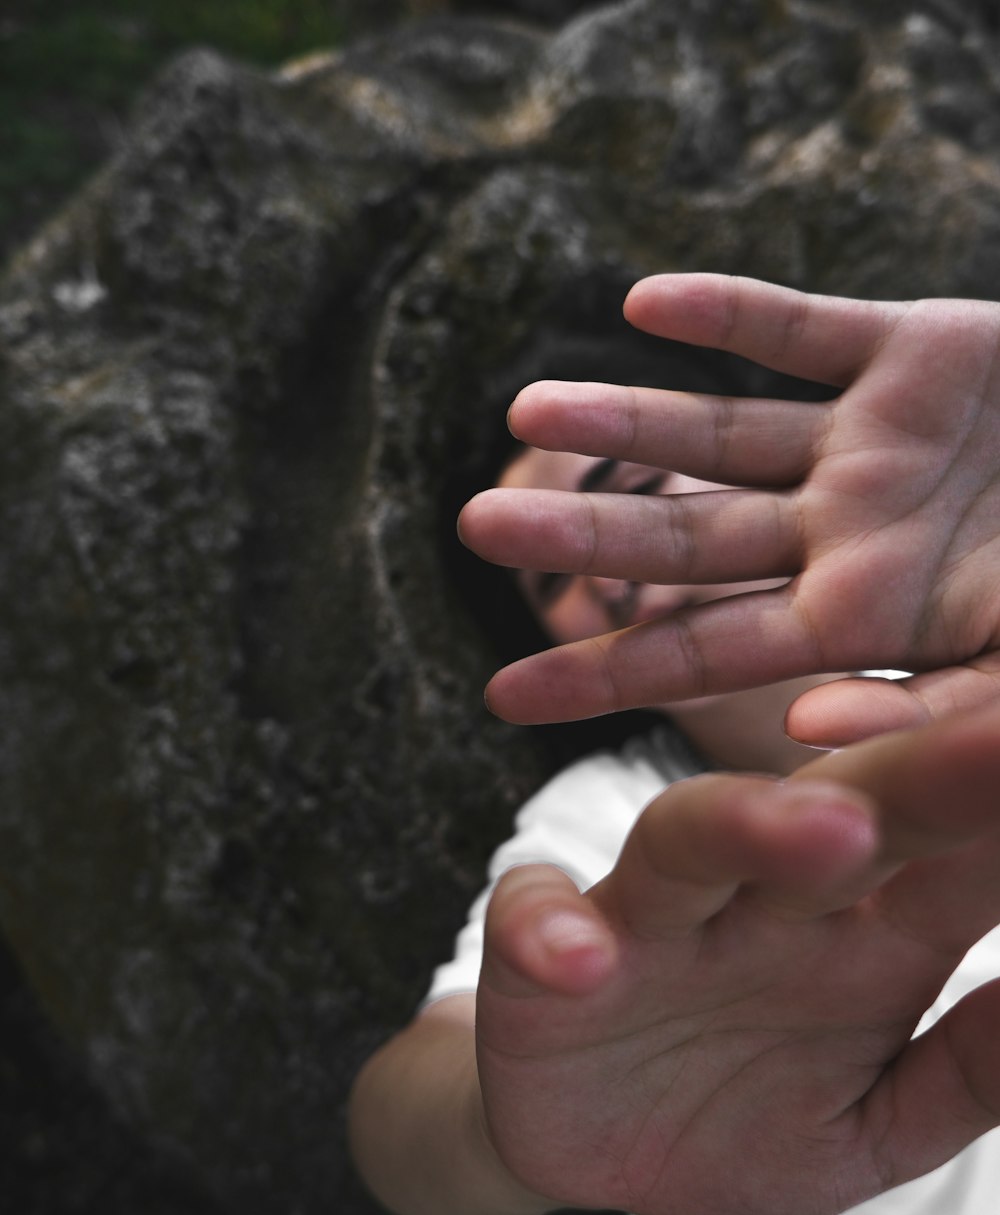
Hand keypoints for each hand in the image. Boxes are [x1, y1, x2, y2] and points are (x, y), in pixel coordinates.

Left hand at [460, 275, 999, 743]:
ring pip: (722, 430)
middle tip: (470, 531)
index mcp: (859, 621)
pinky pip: (803, 326)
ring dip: (628, 420)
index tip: (499, 696)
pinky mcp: (913, 351)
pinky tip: (646, 302)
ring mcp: (869, 443)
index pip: (702, 656)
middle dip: (582, 538)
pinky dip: (733, 311)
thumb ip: (922, 714)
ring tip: (526, 411)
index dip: (603, 674)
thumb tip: (792, 729)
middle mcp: (843, 536)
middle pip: (685, 542)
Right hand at [474, 701, 999, 1214]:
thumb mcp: (871, 1131)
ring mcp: (653, 921)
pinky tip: (576, 958)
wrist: (590, 1156)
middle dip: (922, 780)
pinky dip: (547, 930)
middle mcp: (764, 906)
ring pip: (694, 842)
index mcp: (863, 940)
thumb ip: (966, 1076)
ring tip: (827, 828)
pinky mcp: (540, 950)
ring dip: (749, 826)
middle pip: (840, 818)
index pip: (955, 866)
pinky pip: (535, 917)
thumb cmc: (742, 1123)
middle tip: (999, 744)